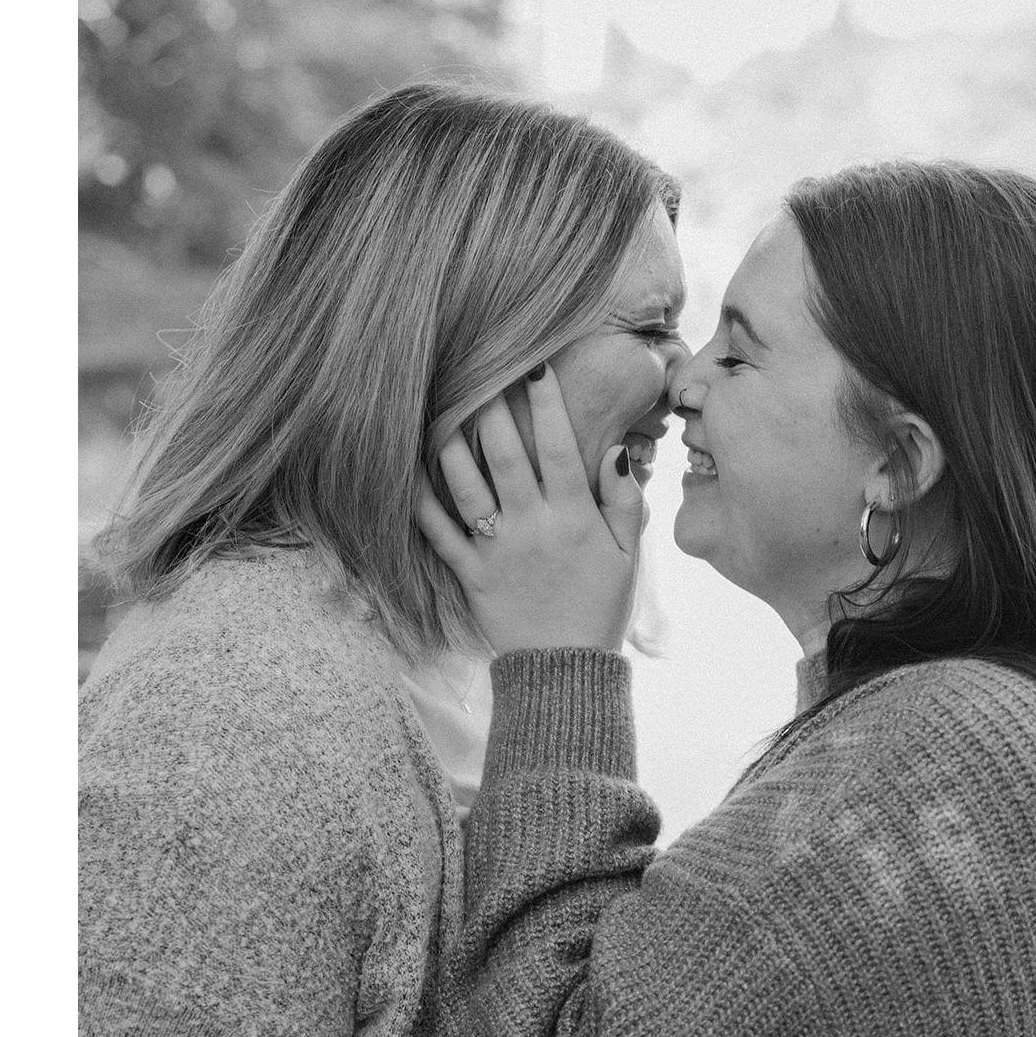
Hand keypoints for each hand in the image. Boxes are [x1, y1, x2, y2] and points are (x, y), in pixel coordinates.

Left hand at [417, 365, 643, 654]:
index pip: (559, 449)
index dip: (548, 405)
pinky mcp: (471, 574)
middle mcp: (532, 527)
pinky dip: (421, 504)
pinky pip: (440, 534)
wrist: (567, 668)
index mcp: (574, 518)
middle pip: (505, 457)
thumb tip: (615, 452)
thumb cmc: (601, 609)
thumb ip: (623, 502)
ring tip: (442, 411)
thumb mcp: (628, 556)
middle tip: (481, 372)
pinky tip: (407, 473)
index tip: (537, 368)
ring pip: (467, 488)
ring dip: (451, 446)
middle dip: (493, 410)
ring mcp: (498, 550)